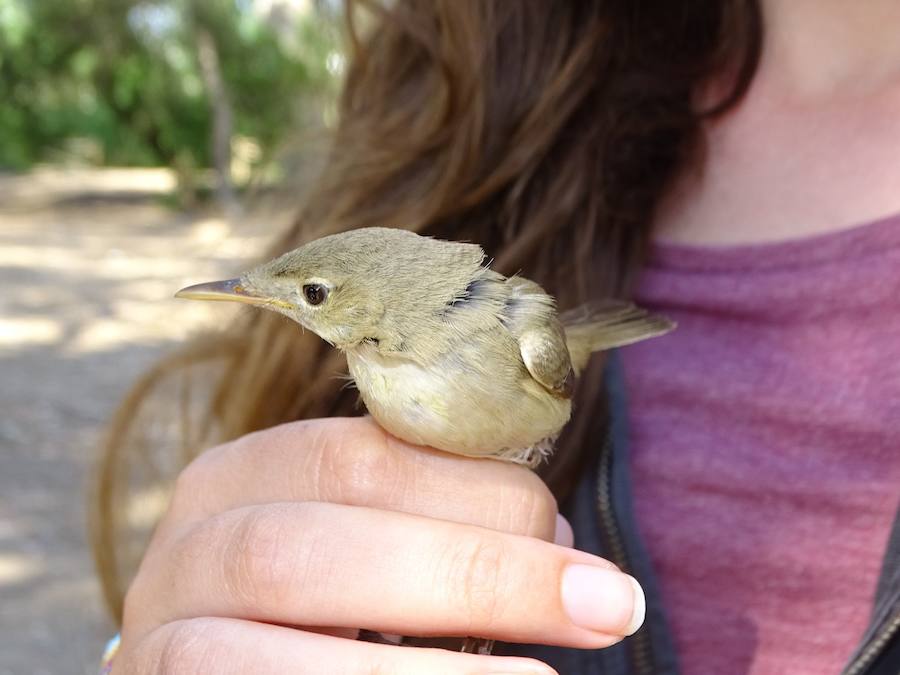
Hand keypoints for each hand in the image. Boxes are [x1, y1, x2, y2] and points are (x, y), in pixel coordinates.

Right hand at [114, 417, 643, 673]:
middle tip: (603, 604)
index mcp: (242, 477)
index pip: (357, 460)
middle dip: (471, 575)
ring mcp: (162, 642)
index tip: (576, 537)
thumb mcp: (363, 545)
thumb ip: (434, 528)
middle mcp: (188, 550)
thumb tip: (559, 546)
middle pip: (315, 549)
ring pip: (278, 657)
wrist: (230, 664)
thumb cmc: (318, 604)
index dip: (476, 496)